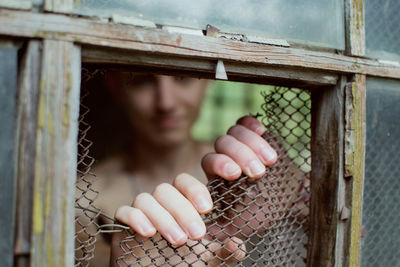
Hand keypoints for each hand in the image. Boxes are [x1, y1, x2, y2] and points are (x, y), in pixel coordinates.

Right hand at [111, 116, 276, 264]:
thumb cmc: (182, 264)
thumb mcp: (207, 258)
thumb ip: (223, 251)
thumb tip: (237, 245)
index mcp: (180, 203)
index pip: (184, 181)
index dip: (195, 190)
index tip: (208, 208)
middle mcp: (160, 203)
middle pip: (167, 189)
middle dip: (183, 210)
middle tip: (198, 234)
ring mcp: (141, 212)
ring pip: (145, 198)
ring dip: (163, 217)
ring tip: (179, 240)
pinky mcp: (123, 225)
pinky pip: (124, 212)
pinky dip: (136, 219)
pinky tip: (149, 233)